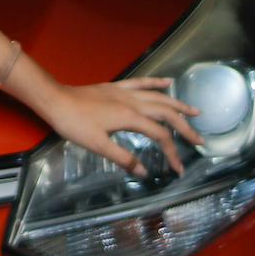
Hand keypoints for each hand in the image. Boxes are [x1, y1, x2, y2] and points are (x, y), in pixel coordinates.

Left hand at [37, 75, 204, 176]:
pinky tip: (168, 82)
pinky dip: (156, 83)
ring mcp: (125, 92)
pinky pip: (141, 83)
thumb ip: (123, 158)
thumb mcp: (97, 146)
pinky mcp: (116, 87)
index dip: (172, 152)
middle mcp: (133, 102)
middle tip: (199, 140)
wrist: (55, 100)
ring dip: (178, 104)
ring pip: (158, 97)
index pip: (160, 136)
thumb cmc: (74, 124)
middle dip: (185, 128)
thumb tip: (144, 172)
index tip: (178, 169)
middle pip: (166, 114)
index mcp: (130, 118)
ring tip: (195, 112)